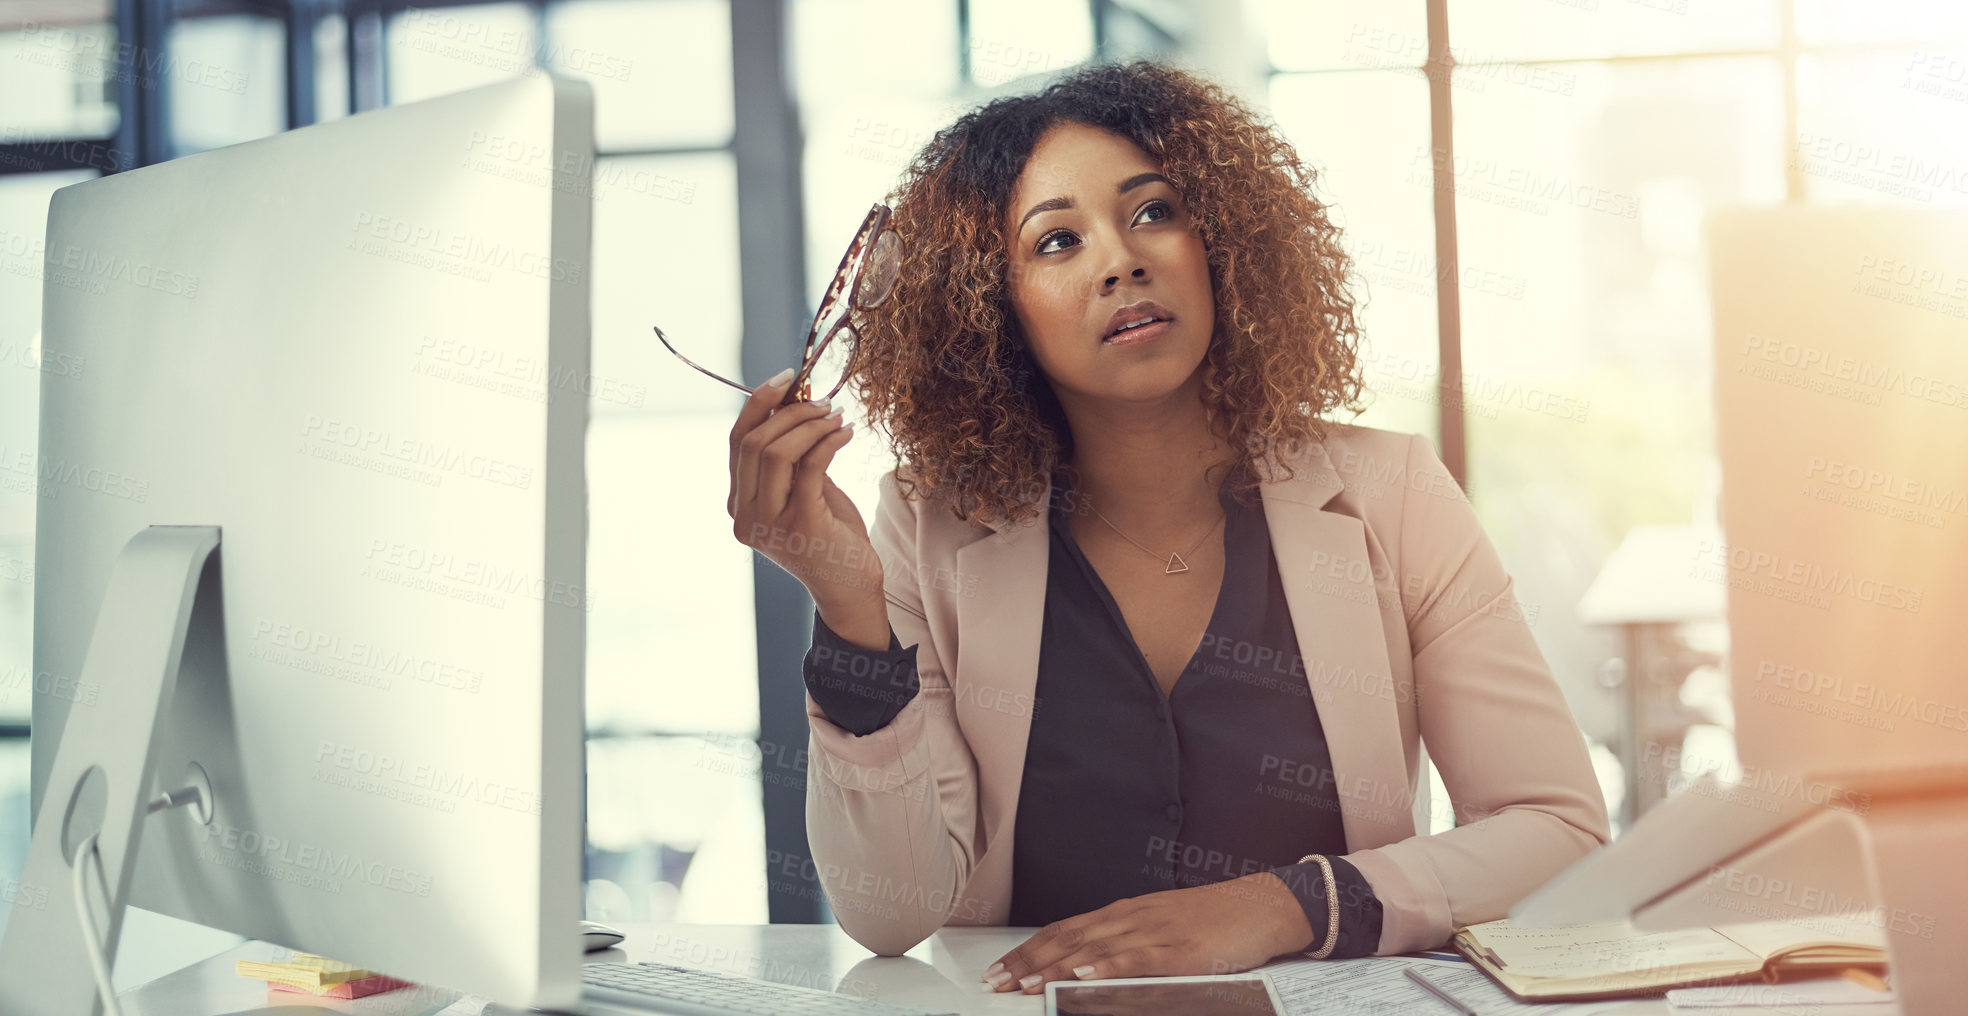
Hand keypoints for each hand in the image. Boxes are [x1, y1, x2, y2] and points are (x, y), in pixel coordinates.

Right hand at [727, 370, 884, 630]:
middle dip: (790, 412)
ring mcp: (769, 523)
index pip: (737, 442)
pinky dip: (829, 441)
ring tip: (837, 416)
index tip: (785, 379)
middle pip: (754, 442)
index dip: (758, 405)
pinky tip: (846, 433)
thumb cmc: (830, 539)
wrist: (851, 590)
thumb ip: (792, 458)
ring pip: (777, 451)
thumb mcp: (804, 493)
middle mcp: (745, 516)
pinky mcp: (800, 524)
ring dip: (811, 424)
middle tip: (823, 402)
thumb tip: (796, 404)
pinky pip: (810, 466)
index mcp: (739, 506)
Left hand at [981, 873, 1314, 993]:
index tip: (1001, 967)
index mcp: (1125, 912)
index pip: (1065, 929)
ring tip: (1027, 983)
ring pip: (1096, 949)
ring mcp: (1156, 932)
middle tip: (998, 980)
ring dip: (1057, 968)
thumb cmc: (1212, 919)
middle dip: (1029, 961)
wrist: (1261, 906)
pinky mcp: (1180, 950)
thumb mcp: (1160, 925)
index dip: (1029, 949)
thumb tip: (1085, 963)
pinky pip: (1138, 959)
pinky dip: (1109, 968)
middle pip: (1070, 938)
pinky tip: (1087, 976)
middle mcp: (1132, 918)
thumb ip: (1124, 941)